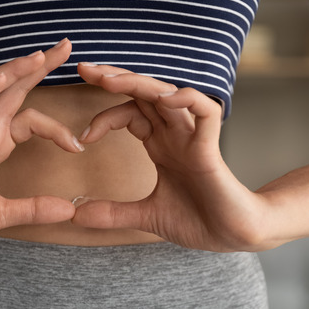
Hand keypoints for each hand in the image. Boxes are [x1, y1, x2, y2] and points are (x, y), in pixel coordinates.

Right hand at [0, 39, 80, 243]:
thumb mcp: (1, 214)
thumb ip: (34, 210)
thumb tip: (68, 210)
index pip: (31, 119)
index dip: (57, 127)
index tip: (79, 147)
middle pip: (16, 89)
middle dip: (39, 66)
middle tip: (66, 45)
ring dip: (14, 70)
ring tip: (39, 55)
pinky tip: (0, 77)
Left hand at [72, 63, 272, 251]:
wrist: (233, 238)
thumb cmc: (198, 221)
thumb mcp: (145, 217)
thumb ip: (112, 214)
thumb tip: (75, 215)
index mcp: (161, 145)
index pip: (130, 113)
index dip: (104, 117)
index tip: (82, 137)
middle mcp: (176, 135)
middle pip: (145, 93)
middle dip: (116, 78)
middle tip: (85, 69)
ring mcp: (193, 138)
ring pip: (168, 95)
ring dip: (139, 83)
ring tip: (109, 79)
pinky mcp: (210, 149)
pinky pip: (205, 112)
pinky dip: (187, 100)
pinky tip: (165, 99)